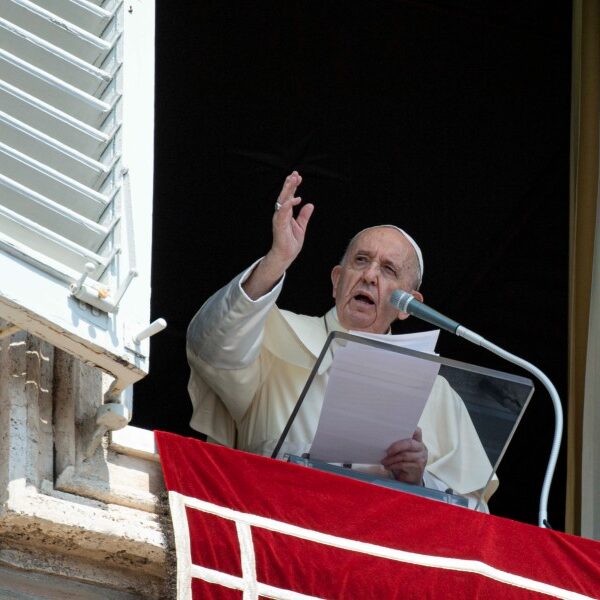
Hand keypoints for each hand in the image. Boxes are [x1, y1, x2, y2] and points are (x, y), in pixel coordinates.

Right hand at [241, 172, 313, 299]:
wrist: (285, 256)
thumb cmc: (291, 242)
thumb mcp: (301, 227)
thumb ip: (304, 215)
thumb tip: (310, 204)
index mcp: (286, 213)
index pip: (289, 196)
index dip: (293, 186)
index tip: (297, 176)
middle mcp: (281, 214)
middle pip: (284, 195)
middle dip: (289, 184)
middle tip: (295, 174)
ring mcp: (279, 219)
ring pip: (282, 201)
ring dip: (288, 190)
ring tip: (293, 180)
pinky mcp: (279, 226)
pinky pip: (283, 213)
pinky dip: (288, 205)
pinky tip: (295, 198)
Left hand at [381, 428, 427, 484]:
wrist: (411, 478)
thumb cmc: (404, 462)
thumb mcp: (403, 452)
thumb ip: (399, 444)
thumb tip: (384, 439)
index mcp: (418, 441)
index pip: (417, 431)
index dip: (410, 429)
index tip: (398, 429)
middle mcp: (422, 448)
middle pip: (409, 443)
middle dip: (396, 446)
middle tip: (387, 451)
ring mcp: (421, 458)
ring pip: (404, 455)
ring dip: (391, 459)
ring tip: (384, 461)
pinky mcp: (418, 468)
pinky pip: (403, 465)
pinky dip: (393, 465)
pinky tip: (387, 466)